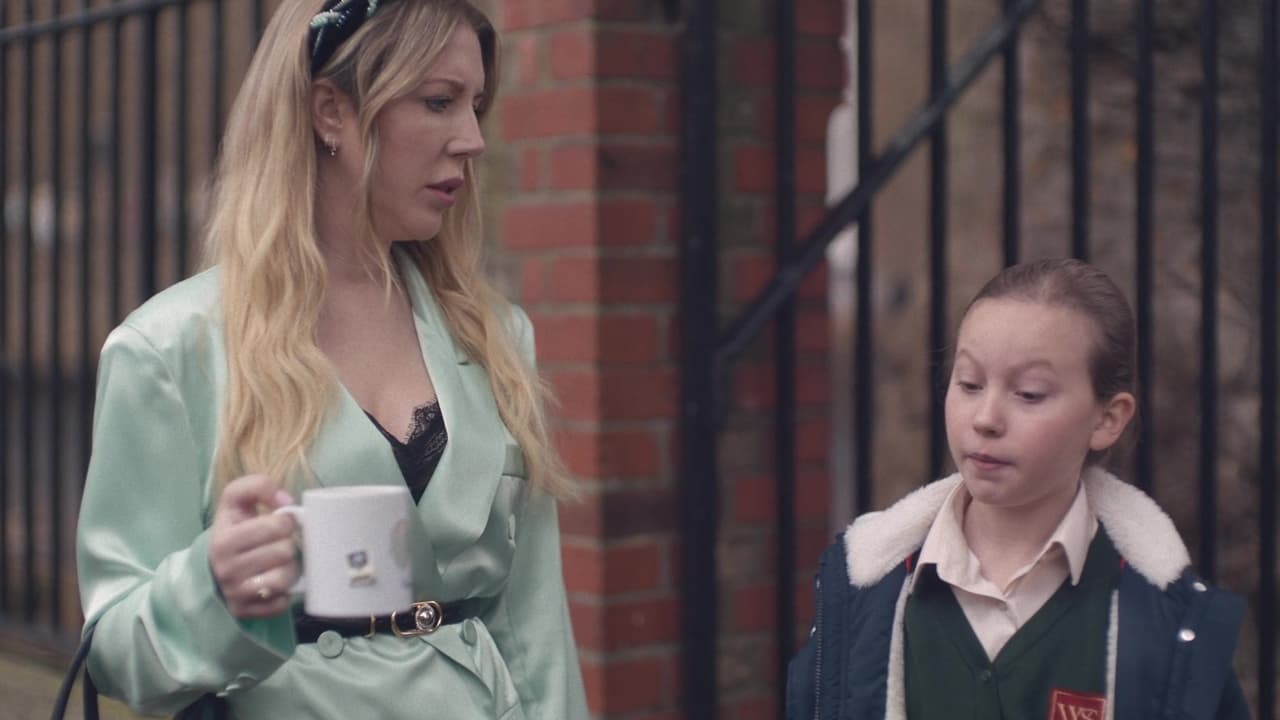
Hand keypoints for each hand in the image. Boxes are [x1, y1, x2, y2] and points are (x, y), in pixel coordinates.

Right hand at [208, 473, 297, 618]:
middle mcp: (226, 569)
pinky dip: (283, 593)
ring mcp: (235, 593)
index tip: (279, 522)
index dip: (285, 521)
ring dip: (288, 569)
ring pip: (285, 578)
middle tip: (278, 544)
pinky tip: (273, 582)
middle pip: (284, 552)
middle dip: (287, 545)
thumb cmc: (232, 531)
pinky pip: (281, 603)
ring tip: (278, 563)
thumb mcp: (235, 502)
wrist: (208, 570)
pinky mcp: (245, 612)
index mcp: (224, 539)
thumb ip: (257, 486)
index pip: (277, 525)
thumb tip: (286, 500)